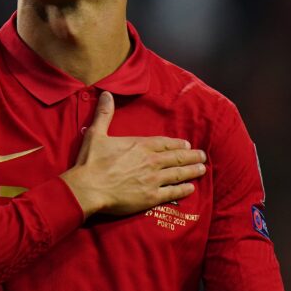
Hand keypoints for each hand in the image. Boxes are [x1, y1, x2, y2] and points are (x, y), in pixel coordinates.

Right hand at [60, 91, 206, 217]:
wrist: (88, 188)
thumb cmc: (91, 161)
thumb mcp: (96, 133)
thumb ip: (104, 114)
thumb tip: (107, 93)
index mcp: (140, 145)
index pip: (164, 143)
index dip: (177, 144)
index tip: (187, 144)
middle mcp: (151, 161)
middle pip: (176, 157)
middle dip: (191, 156)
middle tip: (202, 156)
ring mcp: (153, 179)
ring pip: (179, 173)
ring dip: (192, 171)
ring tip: (202, 169)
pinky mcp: (151, 197)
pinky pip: (173, 192)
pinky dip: (183, 189)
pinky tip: (191, 188)